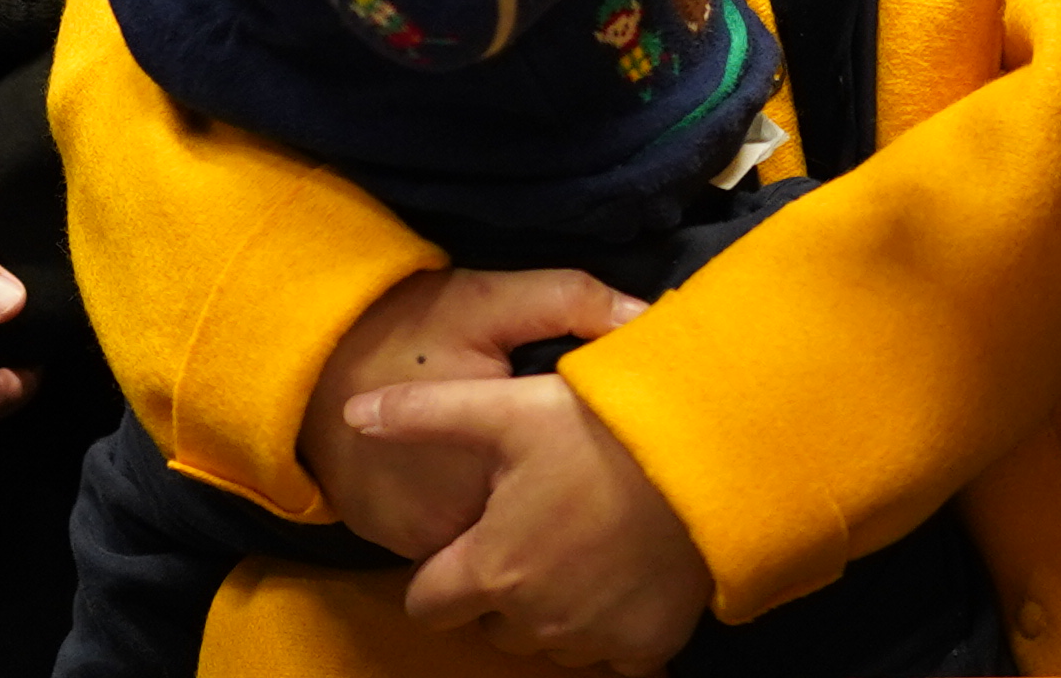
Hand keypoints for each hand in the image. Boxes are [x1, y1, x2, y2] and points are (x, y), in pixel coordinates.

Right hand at [295, 263, 646, 557]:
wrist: (313, 362)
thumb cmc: (413, 328)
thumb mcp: (493, 300)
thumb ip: (569, 303)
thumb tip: (647, 318)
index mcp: (491, 458)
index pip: (570, 483)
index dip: (584, 458)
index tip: (589, 433)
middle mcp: (455, 516)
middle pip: (532, 519)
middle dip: (548, 491)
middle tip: (553, 447)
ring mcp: (421, 538)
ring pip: (494, 540)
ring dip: (508, 510)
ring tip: (514, 461)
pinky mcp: (396, 542)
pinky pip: (453, 544)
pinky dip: (466, 518)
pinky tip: (472, 476)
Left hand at [367, 373, 716, 669]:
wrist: (707, 455)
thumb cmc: (602, 428)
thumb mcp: (508, 408)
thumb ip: (427, 414)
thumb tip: (354, 412)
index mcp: (491, 567)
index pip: (428, 603)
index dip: (441, 573)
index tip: (474, 538)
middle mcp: (534, 618)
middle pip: (490, 625)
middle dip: (501, 588)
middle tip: (536, 529)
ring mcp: (591, 637)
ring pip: (547, 642)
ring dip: (553, 608)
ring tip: (582, 544)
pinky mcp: (644, 645)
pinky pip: (611, 657)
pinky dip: (611, 629)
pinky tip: (623, 579)